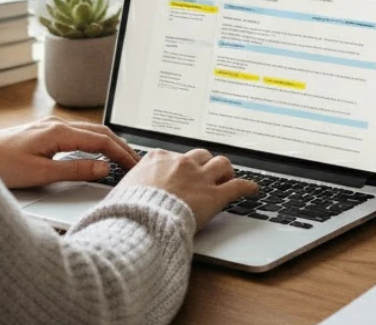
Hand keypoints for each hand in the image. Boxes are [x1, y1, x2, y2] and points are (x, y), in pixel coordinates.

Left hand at [0, 117, 138, 188]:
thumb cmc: (4, 165)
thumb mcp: (42, 173)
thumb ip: (75, 170)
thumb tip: (103, 167)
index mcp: (59, 132)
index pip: (101, 141)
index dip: (121, 153)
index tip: (135, 165)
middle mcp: (57, 125)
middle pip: (99, 132)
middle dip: (120, 146)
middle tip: (135, 161)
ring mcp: (51, 127)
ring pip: (89, 132)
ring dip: (108, 143)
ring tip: (121, 157)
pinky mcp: (45, 133)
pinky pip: (78, 134)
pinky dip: (94, 142)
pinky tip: (96, 152)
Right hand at [119, 148, 258, 227]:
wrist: (140, 221)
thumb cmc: (127, 210)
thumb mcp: (122, 191)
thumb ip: (130, 187)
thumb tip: (122, 195)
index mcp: (157, 159)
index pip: (174, 156)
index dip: (180, 165)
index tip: (181, 172)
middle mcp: (181, 163)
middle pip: (200, 155)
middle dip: (205, 164)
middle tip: (207, 174)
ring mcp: (199, 178)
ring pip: (222, 163)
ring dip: (226, 171)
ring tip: (229, 177)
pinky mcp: (213, 196)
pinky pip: (237, 186)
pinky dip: (247, 187)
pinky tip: (253, 190)